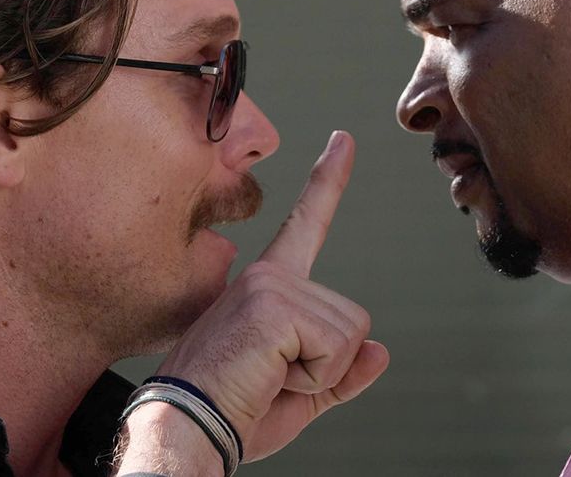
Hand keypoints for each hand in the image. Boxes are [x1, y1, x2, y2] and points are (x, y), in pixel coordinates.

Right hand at [139, 131, 389, 462]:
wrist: (189, 431)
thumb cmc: (233, 412)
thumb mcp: (299, 394)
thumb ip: (342, 373)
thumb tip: (382, 352)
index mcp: (268, 286)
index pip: (306, 225)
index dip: (328, 182)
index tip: (344, 139)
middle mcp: (267, 274)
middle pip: (352, 319)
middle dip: (327, 365)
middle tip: (271, 377)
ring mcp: (268, 284)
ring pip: (349, 334)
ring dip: (318, 372)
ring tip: (266, 376)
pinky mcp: (272, 303)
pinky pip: (336, 348)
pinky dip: (313, 376)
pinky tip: (269, 374)